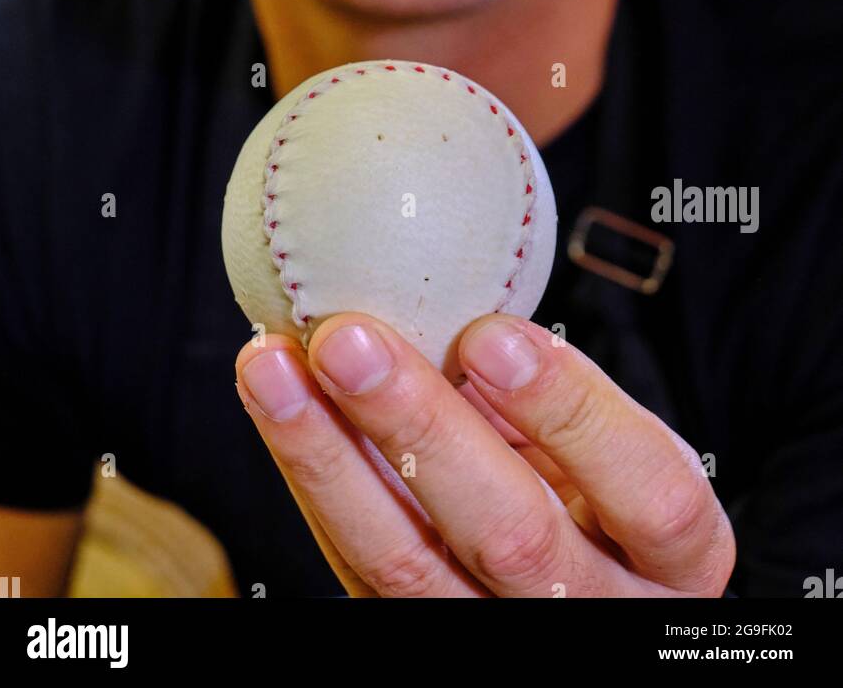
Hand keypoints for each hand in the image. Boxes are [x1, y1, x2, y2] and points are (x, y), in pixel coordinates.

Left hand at [234, 313, 735, 597]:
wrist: (577, 583)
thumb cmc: (596, 483)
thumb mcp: (613, 442)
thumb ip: (556, 395)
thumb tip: (460, 308)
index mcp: (676, 556)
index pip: (652, 493)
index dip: (573, 413)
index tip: (491, 333)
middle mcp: (599, 612)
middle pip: (514, 535)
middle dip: (420, 429)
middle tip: (348, 339)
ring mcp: (501, 639)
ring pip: (406, 567)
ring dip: (327, 456)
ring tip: (272, 365)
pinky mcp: (421, 638)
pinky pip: (355, 566)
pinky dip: (310, 477)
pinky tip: (278, 402)